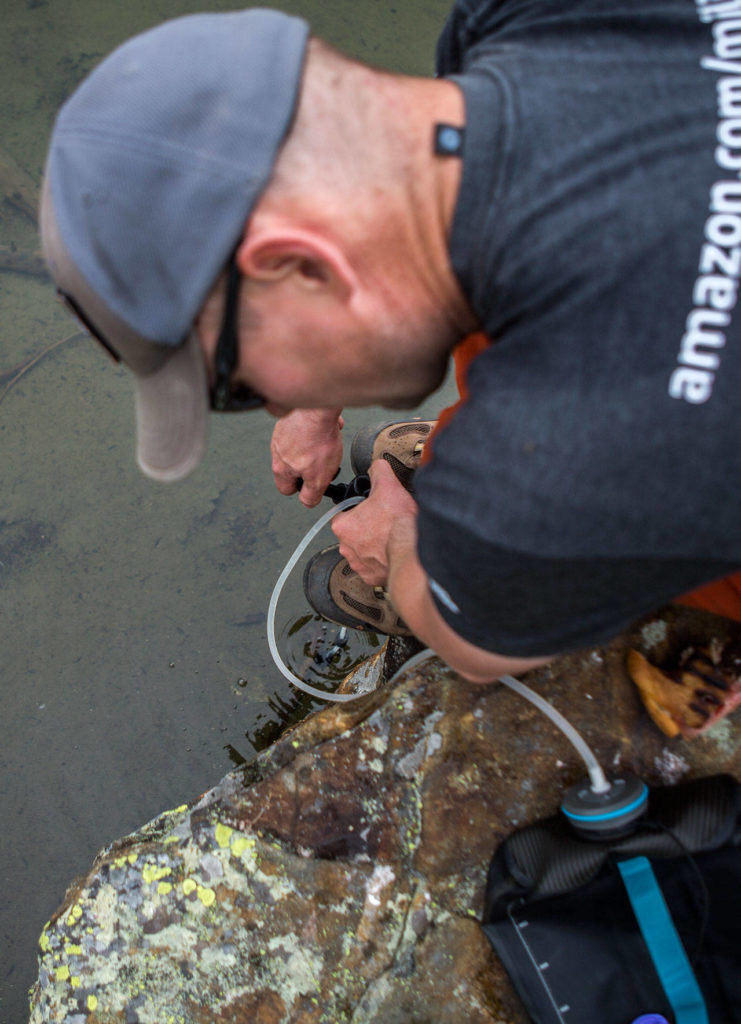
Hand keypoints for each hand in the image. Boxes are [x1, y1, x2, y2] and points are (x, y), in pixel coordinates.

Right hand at [271, 408, 343, 507]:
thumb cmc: (317, 441)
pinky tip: (330, 427)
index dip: (302, 491)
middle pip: (294, 467)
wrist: (317, 409)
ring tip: (329, 442)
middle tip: (324, 461)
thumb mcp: (318, 478)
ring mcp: (282, 433)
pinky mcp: (291, 418)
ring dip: (317, 446)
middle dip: (311, 466)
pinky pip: (307, 429)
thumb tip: (308, 502)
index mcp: (280, 469)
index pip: (286, 489)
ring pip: (302, 448)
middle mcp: (277, 451)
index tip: (314, 485)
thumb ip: (311, 494)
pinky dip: (319, 430)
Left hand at [331, 459, 417, 586]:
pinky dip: (383, 561)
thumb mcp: (388, 486)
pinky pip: (374, 568)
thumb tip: (377, 467)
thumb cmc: (398, 524)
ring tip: (391, 537)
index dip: (359, 509)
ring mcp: (359, 565)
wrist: (413, 551)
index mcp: (343, 526)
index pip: (344, 514)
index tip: (371, 509)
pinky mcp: (372, 577)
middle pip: (353, 533)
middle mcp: (346, 548)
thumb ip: (379, 471)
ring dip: (374, 546)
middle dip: (367, 528)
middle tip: (384, 522)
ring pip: (363, 551)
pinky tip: (394, 552)